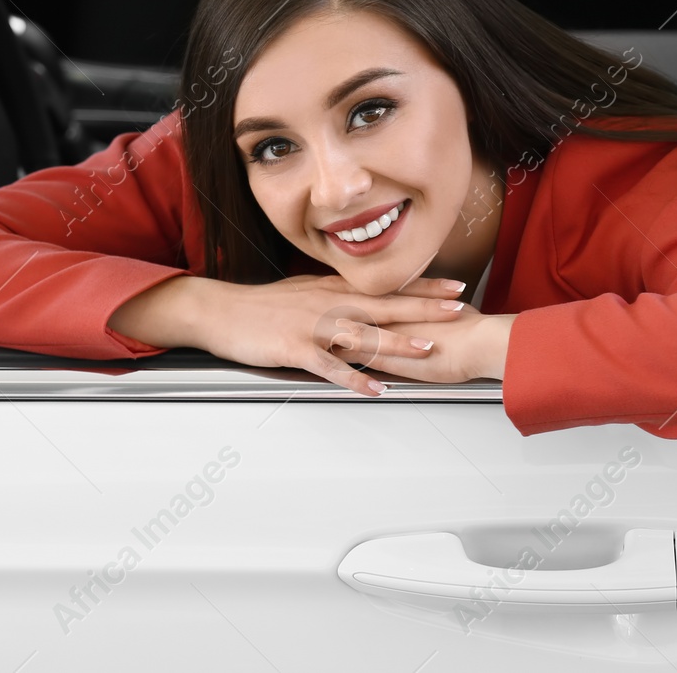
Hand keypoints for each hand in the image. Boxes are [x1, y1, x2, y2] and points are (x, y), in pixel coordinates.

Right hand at [108, 272, 481, 396]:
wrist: (219, 310)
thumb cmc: (259, 305)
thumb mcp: (302, 292)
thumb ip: (335, 297)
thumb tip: (363, 304)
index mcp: (332, 291)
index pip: (386, 287)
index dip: (423, 287)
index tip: (455, 287)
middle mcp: (328, 304)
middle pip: (384, 305)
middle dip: (424, 307)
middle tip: (458, 309)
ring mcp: (312, 326)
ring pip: (362, 334)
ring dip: (396, 343)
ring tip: (427, 350)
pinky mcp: (294, 348)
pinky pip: (329, 366)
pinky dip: (353, 378)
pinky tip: (373, 389)